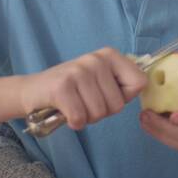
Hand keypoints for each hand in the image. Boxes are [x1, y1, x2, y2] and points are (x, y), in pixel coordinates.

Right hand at [18, 47, 146, 130]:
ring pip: (99, 113)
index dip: (124, 97)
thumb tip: (145, 85)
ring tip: (75, 105)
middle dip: (102, 111)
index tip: (107, 94)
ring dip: (87, 117)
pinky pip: (80, 117)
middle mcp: (96, 59)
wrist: (32, 91)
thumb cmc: (73, 90)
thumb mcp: (101, 80)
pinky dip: (74, 122)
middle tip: (85, 101)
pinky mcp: (62, 87)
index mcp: (110, 55)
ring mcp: (78, 71)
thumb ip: (122, 83)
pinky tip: (65, 112)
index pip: (139, 83)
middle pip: (118, 104)